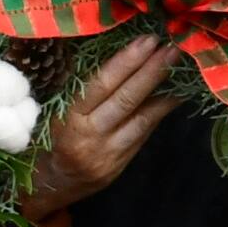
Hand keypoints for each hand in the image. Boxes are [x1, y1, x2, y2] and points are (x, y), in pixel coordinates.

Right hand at [19, 33, 180, 219]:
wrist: (47, 185)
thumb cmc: (43, 138)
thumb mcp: (50, 111)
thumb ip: (77, 89)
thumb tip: (112, 51)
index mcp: (67, 119)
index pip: (100, 86)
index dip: (126, 62)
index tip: (146, 41)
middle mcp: (89, 137)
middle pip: (126, 101)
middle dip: (152, 72)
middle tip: (173, 48)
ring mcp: (108, 154)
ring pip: (143, 120)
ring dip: (165, 92)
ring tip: (184, 69)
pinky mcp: (121, 164)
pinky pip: (144, 133)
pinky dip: (160, 112)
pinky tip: (174, 94)